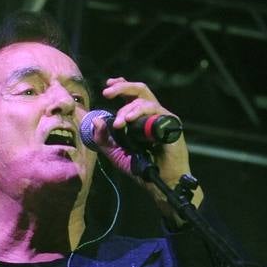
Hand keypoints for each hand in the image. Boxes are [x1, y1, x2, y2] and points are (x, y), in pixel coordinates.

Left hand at [98, 77, 202, 218]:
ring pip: (145, 100)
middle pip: (140, 90)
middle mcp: (152, 114)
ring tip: (119, 122)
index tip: (108, 86)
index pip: (132, 94)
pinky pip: (155, 111)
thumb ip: (103, 138)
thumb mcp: (115, 152)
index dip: (121, 85)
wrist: (160, 181)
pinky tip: (129, 120)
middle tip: (107, 94)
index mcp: (140, 117)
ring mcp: (162, 118)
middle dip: (122, 88)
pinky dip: (140, 112)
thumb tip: (96, 120)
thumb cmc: (141, 168)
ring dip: (128, 108)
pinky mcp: (170, 124)